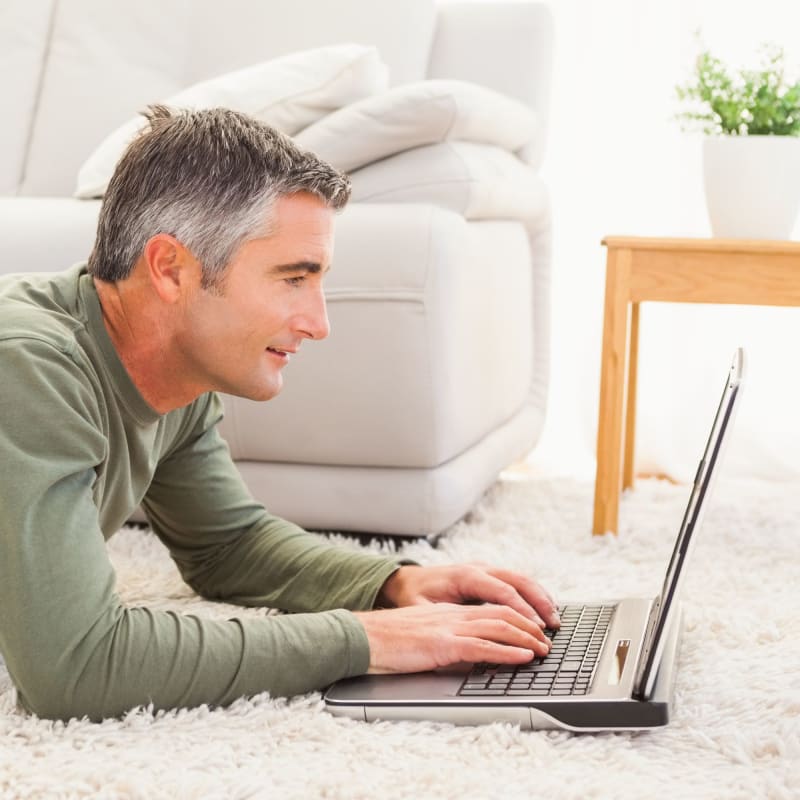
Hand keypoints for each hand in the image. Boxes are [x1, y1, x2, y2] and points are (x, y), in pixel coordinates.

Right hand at [353, 602, 550, 674]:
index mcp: (450, 612)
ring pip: (498, 626)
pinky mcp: (443, 644)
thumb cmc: (390, 641)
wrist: (364, 637)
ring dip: (526, 638)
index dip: (517, 617)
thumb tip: (470, 654)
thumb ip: (448, 639)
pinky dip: (507, 651)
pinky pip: (483, 646)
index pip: (492, 608)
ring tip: (543, 650)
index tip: (534, 629)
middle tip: (547, 640)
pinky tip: (522, 657)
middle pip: (502, 613)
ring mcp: (449, 627)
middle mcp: (454, 614)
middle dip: (529, 626)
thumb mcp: (425, 636)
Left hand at [376, 563, 560, 629]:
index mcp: (464, 576)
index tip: (536, 627)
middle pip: (517, 580)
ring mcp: (484, 568)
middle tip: (554, 625)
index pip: (501, 591)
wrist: (406, 579)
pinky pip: (516, 581)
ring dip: (540, 597)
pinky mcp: (488, 574)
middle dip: (539, 602)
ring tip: (555, 619)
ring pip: (520, 578)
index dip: (521, 609)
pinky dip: (533, 594)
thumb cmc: (413, 596)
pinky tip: (544, 609)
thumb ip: (440, 621)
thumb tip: (456, 637)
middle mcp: (478, 568)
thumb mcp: (420, 610)